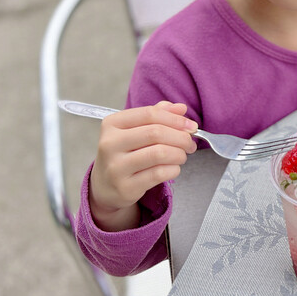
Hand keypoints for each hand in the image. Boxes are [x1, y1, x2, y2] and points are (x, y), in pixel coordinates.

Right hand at [89, 101, 197, 231]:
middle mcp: (110, 144)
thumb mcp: (135, 129)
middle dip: (181, 137)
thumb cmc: (125, 153)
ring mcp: (116, 167)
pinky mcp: (125, 187)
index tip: (190, 126)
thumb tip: (181, 108)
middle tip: (190, 143)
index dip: (175, 119)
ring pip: (159, 154)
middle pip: (156, 133)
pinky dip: (173, 169)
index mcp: (112, 123)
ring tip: (182, 156)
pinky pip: (159, 174)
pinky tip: (173, 168)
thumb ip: (157, 115)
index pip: (150, 114)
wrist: (105, 186)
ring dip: (179, 154)